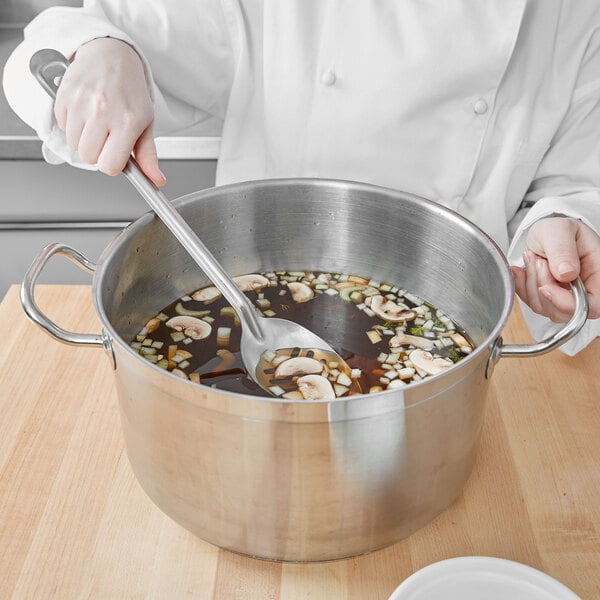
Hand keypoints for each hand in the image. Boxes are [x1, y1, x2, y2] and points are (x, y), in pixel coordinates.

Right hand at [54, 37, 164, 185]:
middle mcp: (103, 112)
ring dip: (84, 139)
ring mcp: (81, 103)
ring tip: (97, 122)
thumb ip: (148, 155)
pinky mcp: (64, 96)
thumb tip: (156, 180)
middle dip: (97, 153)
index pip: (110, 166)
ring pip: (74, 145)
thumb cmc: (131, 90)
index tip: (115, 155)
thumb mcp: (146, 122)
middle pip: (89, 158)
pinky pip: (62, 127)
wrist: (111, 55)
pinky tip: (85, 112)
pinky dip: (72, 125)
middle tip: (107, 137)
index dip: (112, 164)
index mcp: (127, 122)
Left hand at [511, 216, 599, 321]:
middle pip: (565, 311)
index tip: (546, 288)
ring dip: (531, 283)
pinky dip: (522, 287)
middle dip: (542, 286)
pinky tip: (522, 270)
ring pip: (545, 308)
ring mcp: (567, 298)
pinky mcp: (549, 301)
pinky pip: (532, 304)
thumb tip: (566, 273)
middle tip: (538, 260)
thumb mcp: (560, 231)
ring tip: (533, 259)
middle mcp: (586, 291)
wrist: (545, 235)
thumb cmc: (558, 231)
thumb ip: (563, 250)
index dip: (567, 303)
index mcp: (598, 275)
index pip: (592, 306)